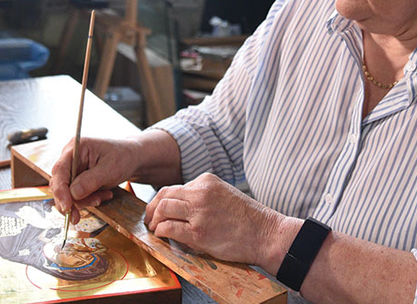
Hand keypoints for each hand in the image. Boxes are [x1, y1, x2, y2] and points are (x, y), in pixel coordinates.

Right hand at [49, 137, 139, 221]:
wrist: (132, 158)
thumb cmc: (123, 157)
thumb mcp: (110, 169)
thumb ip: (90, 181)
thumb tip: (73, 194)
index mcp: (76, 148)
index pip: (59, 170)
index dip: (60, 191)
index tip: (67, 207)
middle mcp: (70, 158)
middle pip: (60, 184)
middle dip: (73, 200)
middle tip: (89, 208)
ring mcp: (73, 170)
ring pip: (68, 193)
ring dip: (85, 200)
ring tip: (104, 196)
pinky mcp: (77, 180)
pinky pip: (76, 196)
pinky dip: (89, 200)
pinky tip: (103, 195)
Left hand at [145, 173, 285, 266]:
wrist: (266, 233)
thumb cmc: (248, 219)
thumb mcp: (224, 194)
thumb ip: (203, 196)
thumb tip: (180, 207)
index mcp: (207, 181)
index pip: (175, 187)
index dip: (162, 200)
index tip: (158, 209)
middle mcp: (201, 193)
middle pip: (164, 195)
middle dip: (152, 208)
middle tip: (150, 219)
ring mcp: (199, 212)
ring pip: (163, 209)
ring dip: (155, 220)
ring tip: (155, 229)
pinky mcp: (198, 233)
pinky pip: (169, 228)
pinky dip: (161, 232)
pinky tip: (163, 236)